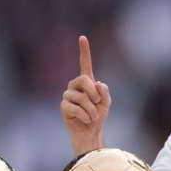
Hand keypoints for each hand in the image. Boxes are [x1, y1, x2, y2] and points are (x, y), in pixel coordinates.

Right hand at [60, 36, 110, 155]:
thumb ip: (104, 92)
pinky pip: (76, 108)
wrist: (91, 132)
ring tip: (93, 116)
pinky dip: (85, 115)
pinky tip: (86, 119)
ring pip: (81, 97)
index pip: (85, 64)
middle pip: (83, 80)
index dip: (84, 51)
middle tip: (97, 103)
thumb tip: (96, 83)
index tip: (82, 38)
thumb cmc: (98, 116)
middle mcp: (75, 86)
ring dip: (91, 109)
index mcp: (86, 82)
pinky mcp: (64, 107)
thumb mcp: (106, 102)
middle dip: (93, 93)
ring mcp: (68, 96)